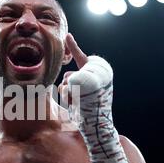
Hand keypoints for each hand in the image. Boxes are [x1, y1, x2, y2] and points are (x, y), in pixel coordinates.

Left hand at [59, 34, 130, 162]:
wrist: (98, 126)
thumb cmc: (89, 114)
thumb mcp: (82, 95)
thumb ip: (75, 84)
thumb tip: (64, 78)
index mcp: (97, 75)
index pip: (82, 58)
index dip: (73, 46)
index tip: (67, 35)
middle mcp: (97, 74)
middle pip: (69, 75)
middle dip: (68, 86)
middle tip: (78, 98)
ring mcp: (91, 78)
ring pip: (66, 81)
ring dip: (67, 93)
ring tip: (78, 102)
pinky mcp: (84, 83)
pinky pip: (66, 86)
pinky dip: (67, 95)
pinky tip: (75, 102)